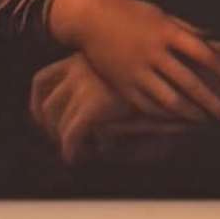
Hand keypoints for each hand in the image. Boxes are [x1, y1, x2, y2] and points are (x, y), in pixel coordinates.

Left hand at [31, 54, 180, 169]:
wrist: (182, 71)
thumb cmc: (161, 75)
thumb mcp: (128, 78)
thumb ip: (108, 89)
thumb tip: (95, 111)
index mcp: (83, 58)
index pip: (42, 79)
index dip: (36, 104)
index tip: (41, 121)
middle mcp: (78, 69)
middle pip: (43, 101)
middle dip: (45, 126)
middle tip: (56, 143)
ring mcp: (85, 87)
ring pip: (56, 120)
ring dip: (61, 140)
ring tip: (74, 153)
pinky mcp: (95, 106)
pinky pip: (72, 133)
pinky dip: (71, 149)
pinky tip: (76, 159)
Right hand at [45, 0, 219, 123]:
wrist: (86, 16)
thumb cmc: (128, 12)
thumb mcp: (159, 14)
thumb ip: (186, 30)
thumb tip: (214, 41)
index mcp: (165, 32)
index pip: (203, 54)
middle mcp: (152, 52)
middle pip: (189, 84)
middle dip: (211, 102)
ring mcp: (136, 70)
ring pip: (169, 100)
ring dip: (191, 113)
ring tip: (204, 120)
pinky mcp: (122, 84)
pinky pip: (148, 106)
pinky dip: (166, 115)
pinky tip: (179, 119)